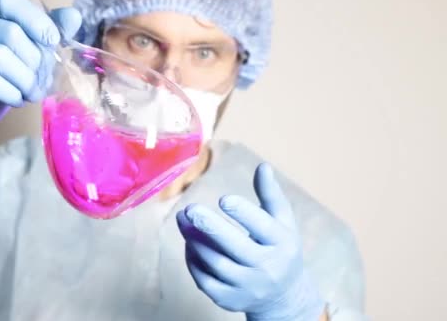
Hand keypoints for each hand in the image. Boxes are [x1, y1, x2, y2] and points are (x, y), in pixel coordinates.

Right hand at [0, 0, 81, 150]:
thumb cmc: (4, 74)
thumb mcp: (30, 50)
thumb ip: (50, 30)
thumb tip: (72, 17)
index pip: (9, 1)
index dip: (35, 20)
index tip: (52, 41)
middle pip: (10, 33)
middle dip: (35, 61)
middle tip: (43, 79)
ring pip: (1, 58)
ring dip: (25, 80)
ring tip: (32, 92)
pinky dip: (12, 94)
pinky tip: (16, 98)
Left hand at [177, 163, 324, 320]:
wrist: (283, 296)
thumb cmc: (279, 247)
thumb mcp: (282, 220)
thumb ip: (270, 194)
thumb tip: (263, 166)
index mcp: (281, 243)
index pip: (262, 227)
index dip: (243, 213)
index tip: (223, 198)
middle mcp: (266, 267)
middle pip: (235, 247)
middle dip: (210, 227)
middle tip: (190, 209)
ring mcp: (248, 287)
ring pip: (215, 263)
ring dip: (195, 240)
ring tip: (183, 220)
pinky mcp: (230, 300)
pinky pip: (205, 280)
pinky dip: (193, 261)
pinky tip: (189, 243)